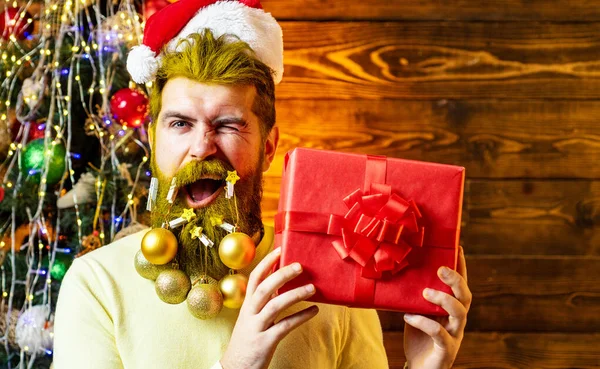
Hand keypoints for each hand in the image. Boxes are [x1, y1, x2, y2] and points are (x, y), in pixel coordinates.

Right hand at [220, 248, 318, 368]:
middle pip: (264, 288)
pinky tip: (314, 311)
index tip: (279, 249)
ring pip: (275, 306)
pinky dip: (301, 317)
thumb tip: (284, 284)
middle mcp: (249, 313)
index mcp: (247, 305)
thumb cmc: (248, 339)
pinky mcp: (265, 342)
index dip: (266, 263)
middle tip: (300, 265)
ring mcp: (257, 328)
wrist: (235, 368)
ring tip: (313, 288)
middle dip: (281, 275)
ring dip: (295, 295)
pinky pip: (285, 327)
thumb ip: (265, 302)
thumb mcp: (252, 317)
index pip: (255, 278)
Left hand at [403, 246, 471, 368]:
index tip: (457, 248)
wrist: (420, 368)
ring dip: (443, 299)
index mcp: (452, 309)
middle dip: (456, 280)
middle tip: (441, 269)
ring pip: (459, 313)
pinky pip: (439, 334)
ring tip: (425, 293)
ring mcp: (454, 335)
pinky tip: (409, 316)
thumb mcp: (416, 311)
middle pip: (466, 296)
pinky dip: (423, 323)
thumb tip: (401, 271)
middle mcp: (457, 320)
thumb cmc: (418, 338)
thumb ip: (415, 296)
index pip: (461, 285)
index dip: (462, 267)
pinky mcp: (446, 350)